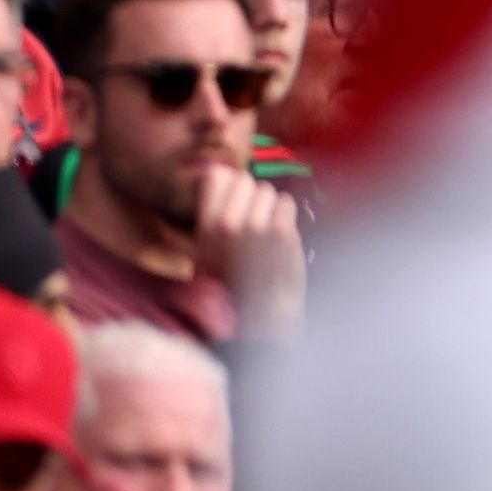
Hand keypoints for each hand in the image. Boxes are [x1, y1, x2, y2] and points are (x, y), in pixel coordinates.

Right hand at [190, 164, 306, 329]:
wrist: (262, 319)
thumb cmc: (236, 285)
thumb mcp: (207, 252)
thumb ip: (213, 213)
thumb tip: (222, 171)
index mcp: (204, 228)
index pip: (217, 176)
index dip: (232, 188)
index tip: (237, 208)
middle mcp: (226, 224)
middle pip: (246, 180)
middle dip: (253, 200)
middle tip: (254, 229)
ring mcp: (255, 226)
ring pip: (269, 191)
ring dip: (271, 209)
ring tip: (266, 237)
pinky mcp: (281, 231)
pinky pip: (287, 203)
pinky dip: (288, 217)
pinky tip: (281, 240)